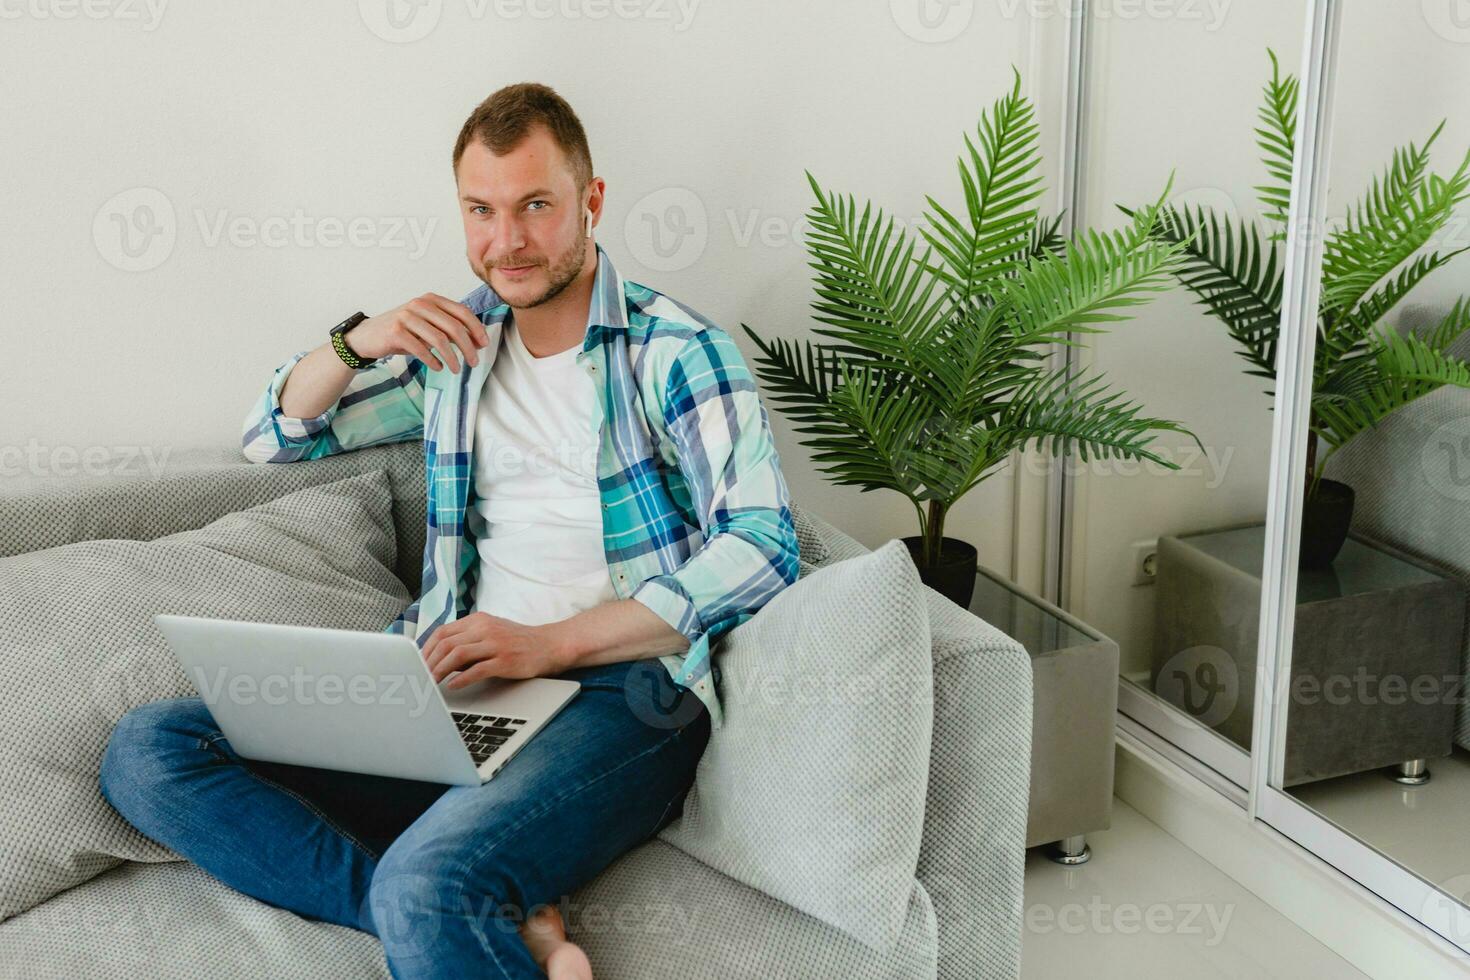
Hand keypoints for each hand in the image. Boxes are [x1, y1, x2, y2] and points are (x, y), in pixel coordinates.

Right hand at [348, 293, 489, 372]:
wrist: (368, 336)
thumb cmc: (403, 332)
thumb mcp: (427, 326)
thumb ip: (449, 330)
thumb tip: (477, 341)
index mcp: (431, 299)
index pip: (462, 311)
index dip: (476, 328)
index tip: (484, 344)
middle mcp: (420, 304)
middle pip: (453, 327)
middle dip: (468, 347)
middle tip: (474, 363)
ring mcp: (407, 316)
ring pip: (439, 339)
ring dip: (452, 357)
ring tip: (456, 370)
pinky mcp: (396, 332)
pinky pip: (421, 349)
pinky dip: (433, 360)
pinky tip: (438, 367)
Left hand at [421, 612, 569, 688]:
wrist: (549, 645)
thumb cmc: (517, 642)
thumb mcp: (490, 632)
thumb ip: (467, 640)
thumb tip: (439, 659)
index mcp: (478, 620)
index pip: (442, 632)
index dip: (425, 649)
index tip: (417, 664)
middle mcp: (485, 628)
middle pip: (446, 643)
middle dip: (428, 662)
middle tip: (419, 677)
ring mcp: (495, 643)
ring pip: (457, 655)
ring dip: (440, 671)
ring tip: (431, 684)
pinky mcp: (505, 660)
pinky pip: (477, 669)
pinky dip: (460, 679)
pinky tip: (452, 686)